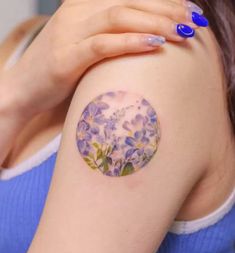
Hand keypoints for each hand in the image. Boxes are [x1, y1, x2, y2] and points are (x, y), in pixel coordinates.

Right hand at [1, 0, 204, 119]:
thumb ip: (109, 36)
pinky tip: (153, 44)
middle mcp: (77, 13)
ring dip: (155, 22)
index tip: (189, 12)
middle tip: (193, 22)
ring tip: (182, 32)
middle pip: (129, 1)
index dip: (163, 1)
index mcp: (83, 6)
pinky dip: (130, 43)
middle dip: (166, 10)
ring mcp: (70, 33)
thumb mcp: (85, 45)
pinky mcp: (66, 57)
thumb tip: (145, 38)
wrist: (23, 90)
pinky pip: (103, 44)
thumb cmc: (58, 71)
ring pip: (119, 17)